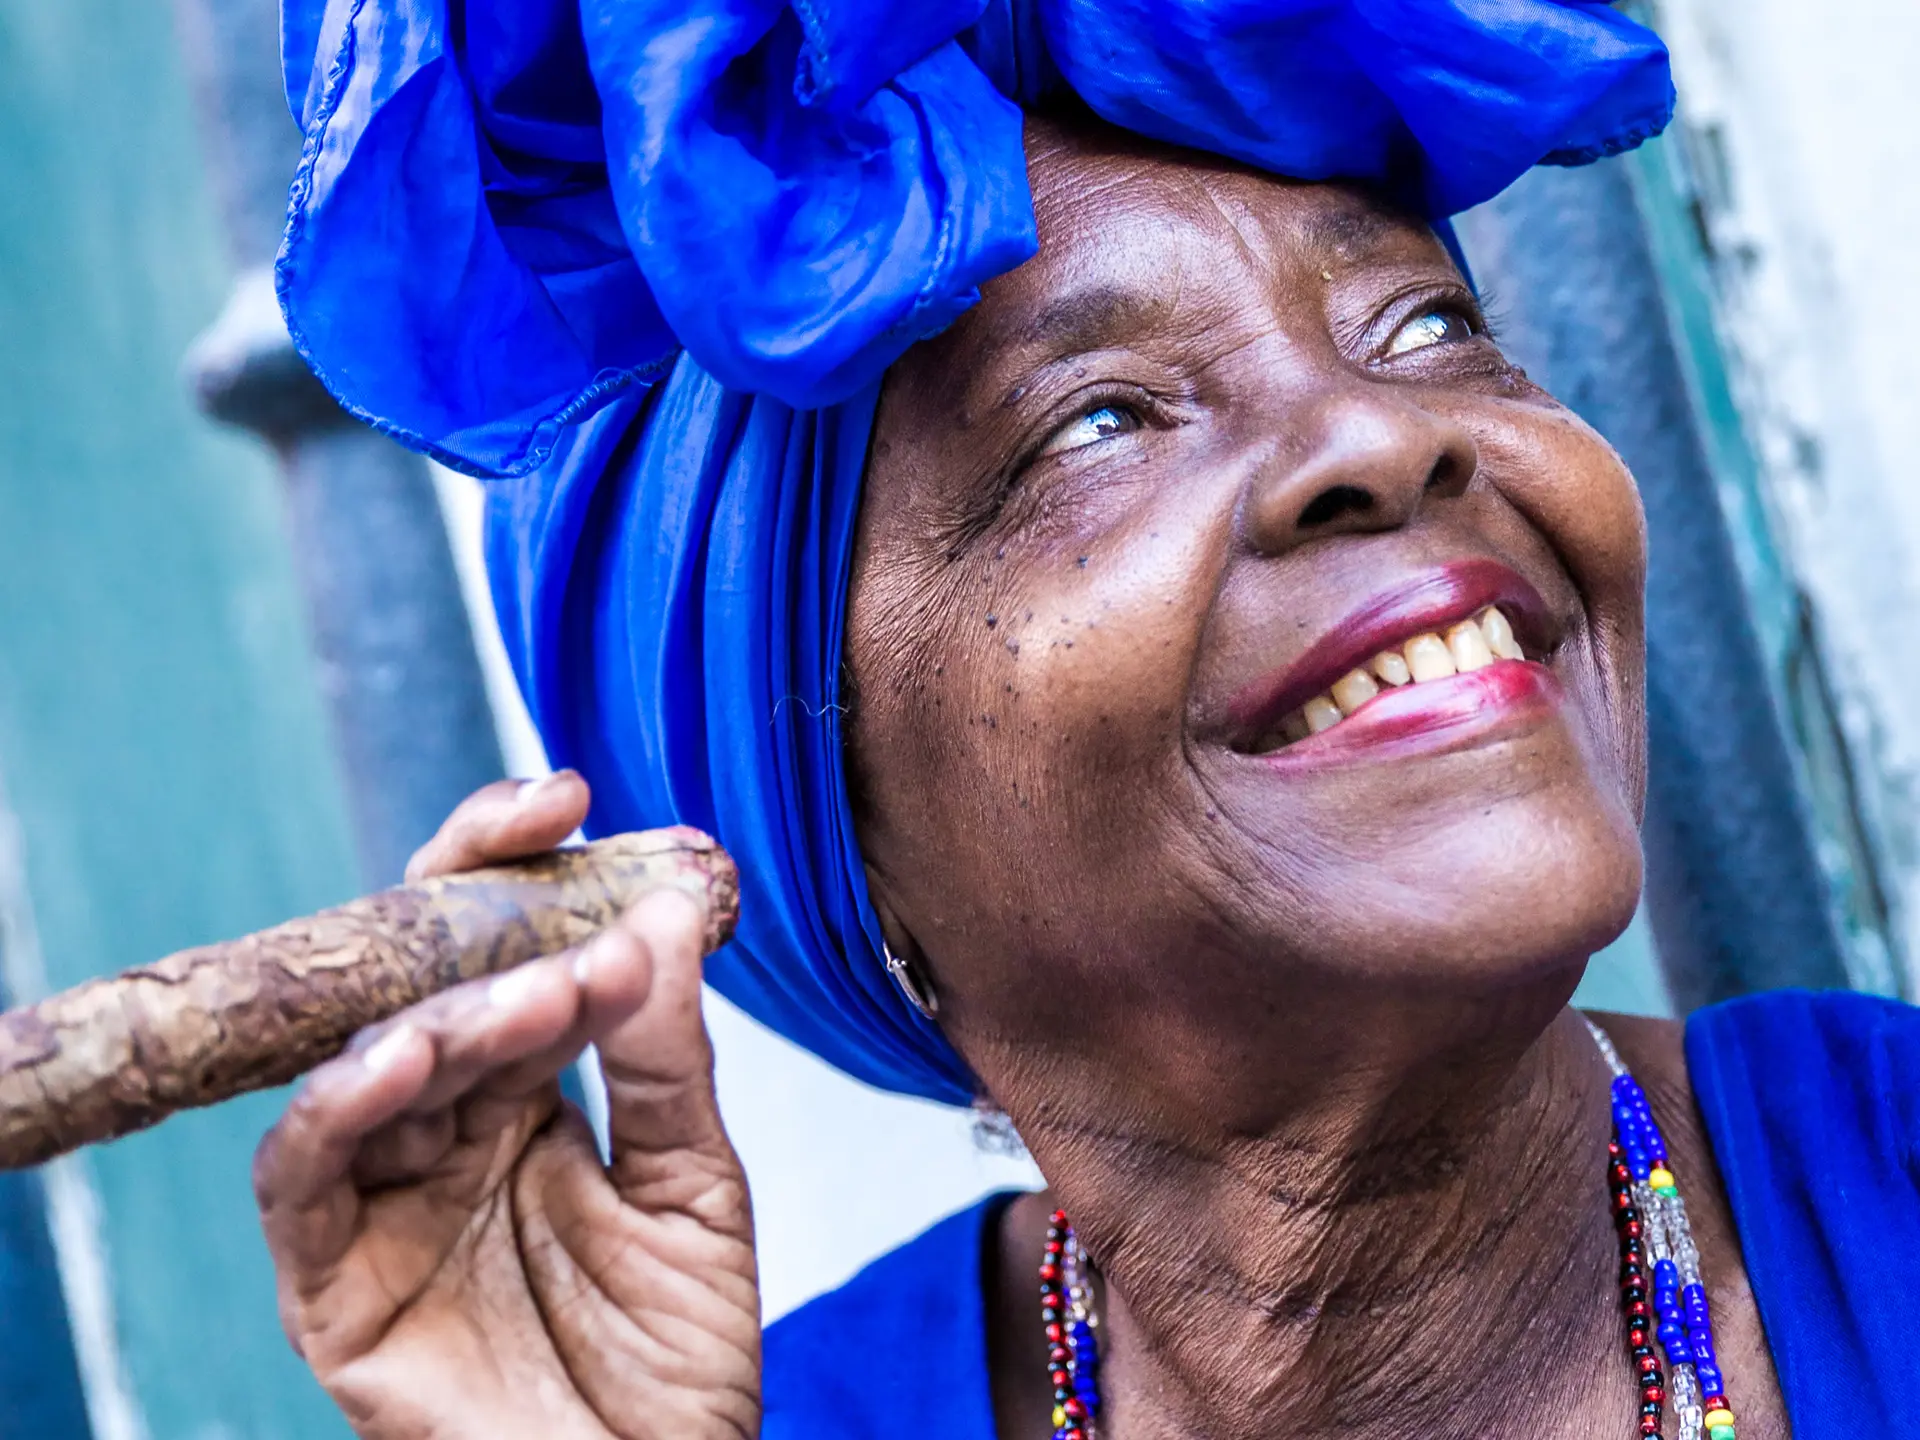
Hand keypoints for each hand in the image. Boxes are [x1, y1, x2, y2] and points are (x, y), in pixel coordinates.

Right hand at [252, 773, 760, 1439]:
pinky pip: (303, 1178)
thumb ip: (668, 1058)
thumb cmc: (675, 1361)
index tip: (573, 795)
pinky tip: (403, 1059)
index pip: (503, 951)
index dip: (520, 868)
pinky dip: (338, 1109)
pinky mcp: (335, 1282)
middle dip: (480, 909)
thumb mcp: (697, 1187)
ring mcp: (387, 1201)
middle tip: (546, 852)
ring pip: (372, 1065)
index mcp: (529, 1096)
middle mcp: (448, 1131)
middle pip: (425, 983)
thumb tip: (663, 913)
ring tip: (530, 992)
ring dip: (444, 1010)